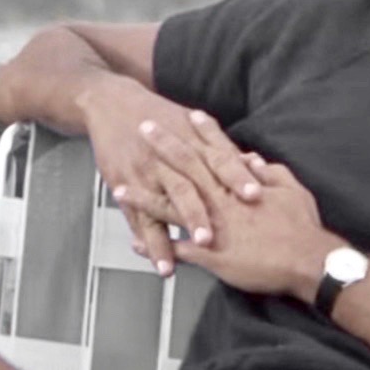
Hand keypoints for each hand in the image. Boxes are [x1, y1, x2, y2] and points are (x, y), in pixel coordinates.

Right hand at [76, 76, 262, 276]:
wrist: (113, 104)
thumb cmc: (159, 116)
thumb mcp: (190, 123)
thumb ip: (220, 147)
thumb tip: (254, 164)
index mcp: (190, 142)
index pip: (219, 160)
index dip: (237, 176)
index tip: (256, 194)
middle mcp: (168, 159)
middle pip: (189, 186)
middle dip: (204, 211)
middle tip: (219, 234)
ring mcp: (145, 175)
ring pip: (164, 204)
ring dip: (178, 229)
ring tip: (193, 250)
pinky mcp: (126, 188)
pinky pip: (139, 221)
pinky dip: (151, 244)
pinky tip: (162, 264)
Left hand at [117, 144, 340, 299]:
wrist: (308, 262)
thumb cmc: (302, 227)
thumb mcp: (291, 191)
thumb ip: (270, 173)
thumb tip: (252, 160)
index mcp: (240, 184)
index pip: (218, 150)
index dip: (203, 131)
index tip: (188, 114)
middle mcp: (221, 200)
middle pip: (186, 168)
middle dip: (163, 147)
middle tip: (144, 129)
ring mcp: (213, 226)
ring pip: (170, 207)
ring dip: (143, 197)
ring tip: (119, 188)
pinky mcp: (212, 255)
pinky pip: (177, 248)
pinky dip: (156, 245)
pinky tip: (135, 243)